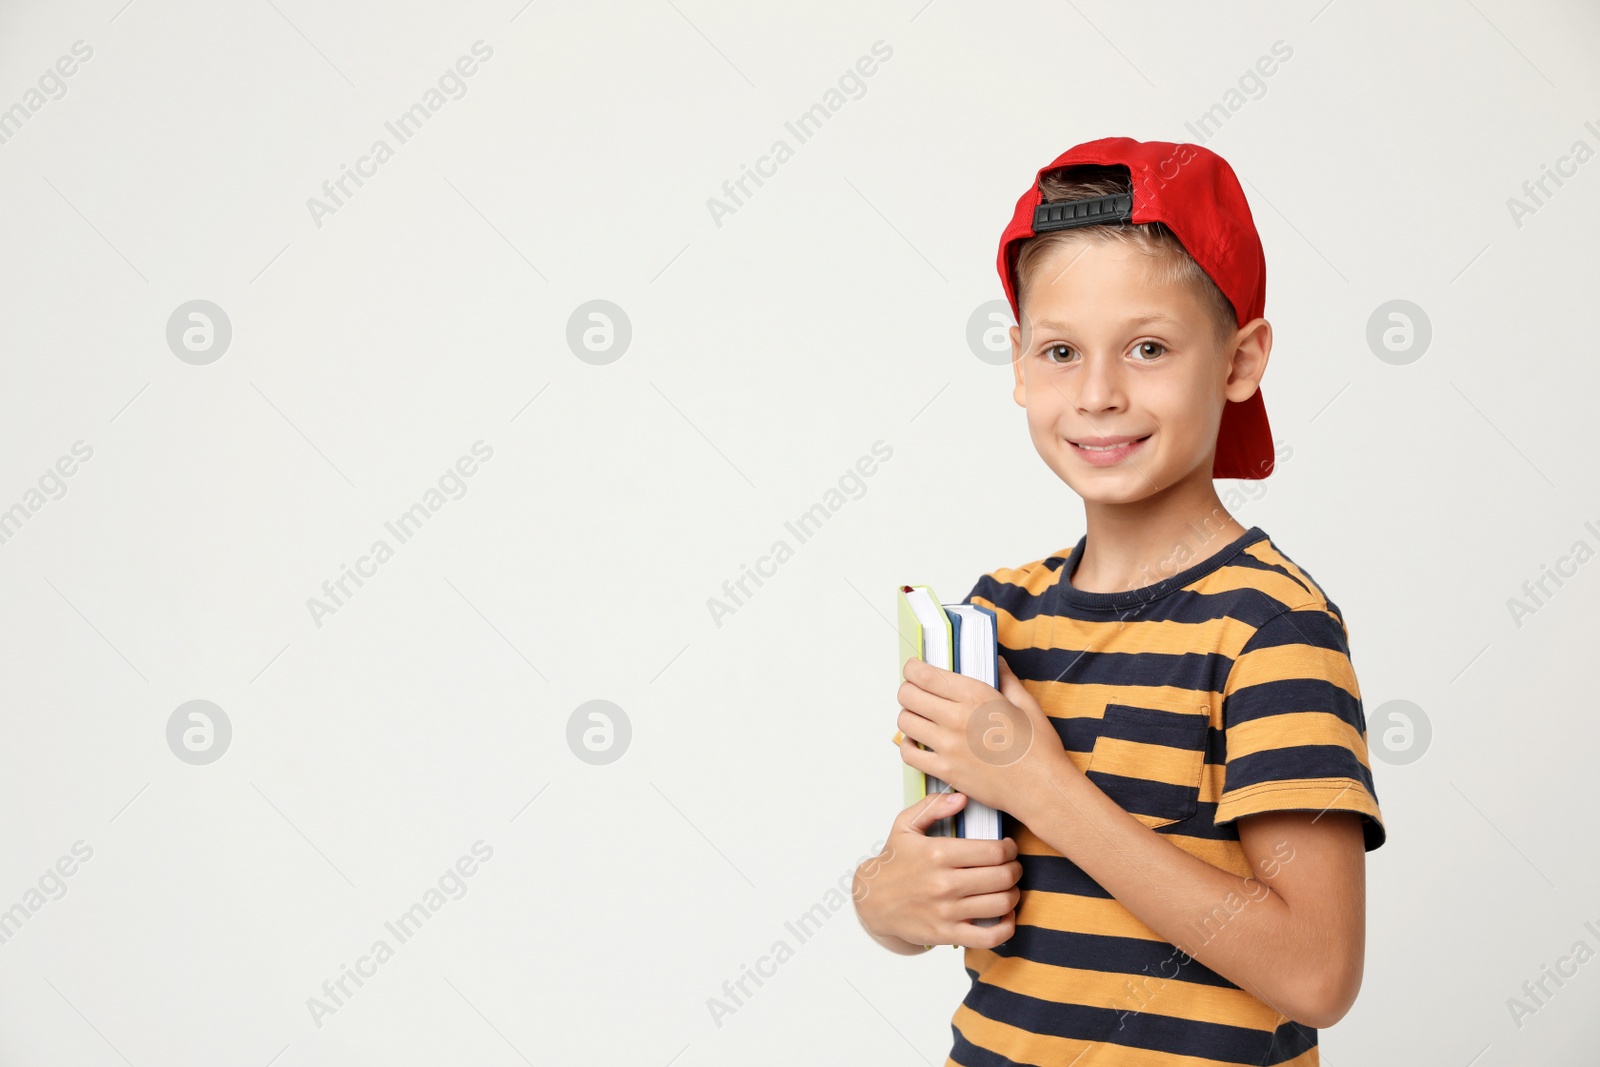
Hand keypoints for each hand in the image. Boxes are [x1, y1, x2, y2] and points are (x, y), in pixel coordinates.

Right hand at [853, 791, 1020, 950]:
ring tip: (1008, 887)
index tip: (1008, 848)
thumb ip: (932, 807)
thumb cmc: (894, 861)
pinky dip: (1007, 927)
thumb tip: (962, 798)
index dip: (1010, 848)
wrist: (872, 900)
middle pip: (1002, 877)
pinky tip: (1005, 915)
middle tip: (1012, 866)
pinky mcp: (946, 934)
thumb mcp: (905, 825)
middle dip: (1016, 869)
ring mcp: (946, 911)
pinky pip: (989, 937)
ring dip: (1014, 895)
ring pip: (1001, 904)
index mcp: (938, 854)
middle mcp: (944, 883)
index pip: (993, 851)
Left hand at [897, 656, 1066, 816]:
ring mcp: (948, 746)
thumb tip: (997, 663)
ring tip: (920, 717)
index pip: (925, 675)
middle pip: (908, 695)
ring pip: (905, 722)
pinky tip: (918, 742)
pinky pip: (909, 754)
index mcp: (975, 696)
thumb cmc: (1038, 749)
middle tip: (917, 693)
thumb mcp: (1026, 705)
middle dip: (908, 690)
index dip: (912, 669)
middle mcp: (956, 718)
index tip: (914, 669)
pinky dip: (908, 746)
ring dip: (909, 715)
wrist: (1042, 789)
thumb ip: (1006, 680)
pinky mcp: (945, 771)